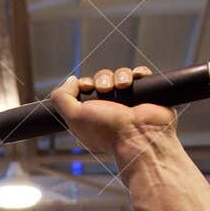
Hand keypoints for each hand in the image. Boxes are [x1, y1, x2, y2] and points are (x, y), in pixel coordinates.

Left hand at [47, 66, 174, 155]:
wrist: (140, 137)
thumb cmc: (108, 132)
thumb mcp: (74, 117)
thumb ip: (62, 98)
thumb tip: (71, 80)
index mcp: (93, 116)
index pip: (86, 90)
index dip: (85, 84)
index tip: (87, 86)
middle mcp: (111, 109)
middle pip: (103, 79)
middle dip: (102, 79)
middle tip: (105, 89)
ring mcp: (130, 102)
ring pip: (121, 75)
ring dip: (120, 75)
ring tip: (123, 85)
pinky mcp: (148, 95)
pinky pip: (141, 75)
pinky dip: (138, 73)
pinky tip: (136, 78)